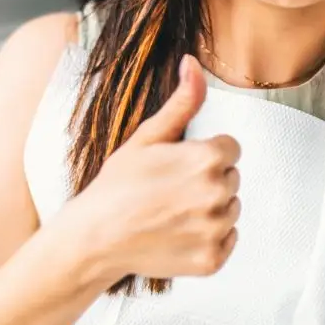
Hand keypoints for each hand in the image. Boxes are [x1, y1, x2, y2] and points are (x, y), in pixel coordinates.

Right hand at [65, 54, 240, 283]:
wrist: (93, 239)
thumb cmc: (117, 186)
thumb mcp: (148, 136)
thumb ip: (182, 102)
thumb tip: (193, 64)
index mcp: (207, 158)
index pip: (229, 148)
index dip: (202, 154)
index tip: (177, 166)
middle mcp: (217, 194)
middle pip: (231, 177)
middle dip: (207, 180)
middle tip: (170, 189)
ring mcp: (215, 230)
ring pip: (231, 209)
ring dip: (210, 210)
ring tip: (172, 211)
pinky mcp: (212, 260)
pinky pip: (228, 240)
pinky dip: (209, 239)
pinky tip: (179, 233)